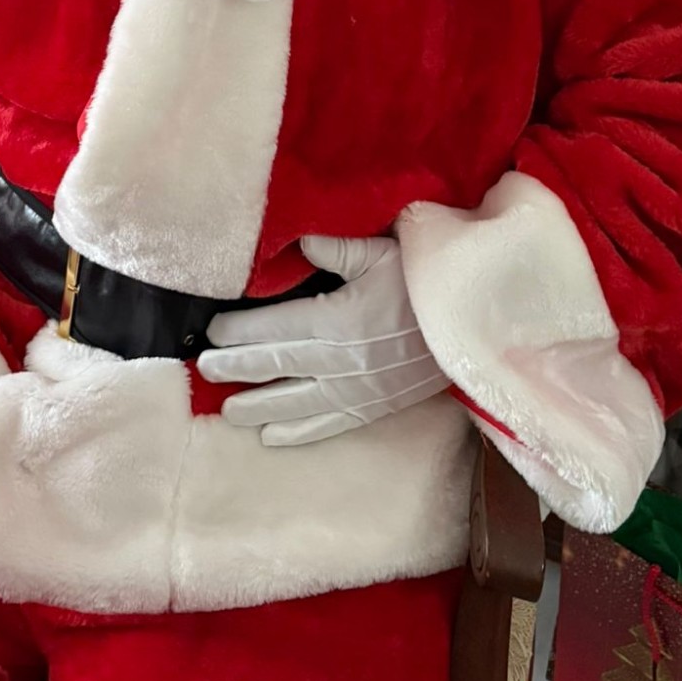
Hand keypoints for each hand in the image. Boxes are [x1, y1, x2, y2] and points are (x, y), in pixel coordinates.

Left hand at [197, 235, 447, 445]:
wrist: (477, 321)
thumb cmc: (428, 278)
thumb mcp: (384, 251)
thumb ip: (337, 249)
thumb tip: (298, 243)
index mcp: (340, 317)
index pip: (277, 327)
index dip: (242, 330)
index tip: (214, 331)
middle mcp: (342, 359)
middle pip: (278, 365)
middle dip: (237, 368)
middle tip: (203, 370)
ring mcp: (358, 388)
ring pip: (297, 402)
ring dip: (258, 406)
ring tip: (228, 412)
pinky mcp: (376, 405)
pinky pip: (330, 423)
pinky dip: (299, 432)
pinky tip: (273, 437)